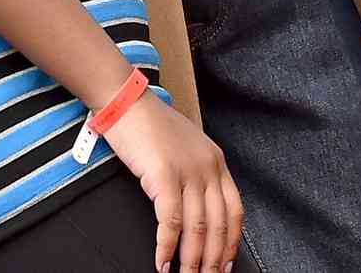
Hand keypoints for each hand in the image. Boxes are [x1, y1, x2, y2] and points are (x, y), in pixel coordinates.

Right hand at [100, 93, 242, 272]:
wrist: (126, 102)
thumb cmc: (150, 124)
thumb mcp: (186, 146)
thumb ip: (197, 173)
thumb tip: (198, 210)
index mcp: (216, 162)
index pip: (234, 211)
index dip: (231, 242)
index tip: (225, 263)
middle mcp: (207, 168)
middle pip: (217, 225)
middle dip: (212, 259)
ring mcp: (187, 171)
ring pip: (196, 228)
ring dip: (190, 260)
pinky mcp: (163, 175)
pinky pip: (169, 221)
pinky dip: (166, 246)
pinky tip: (162, 261)